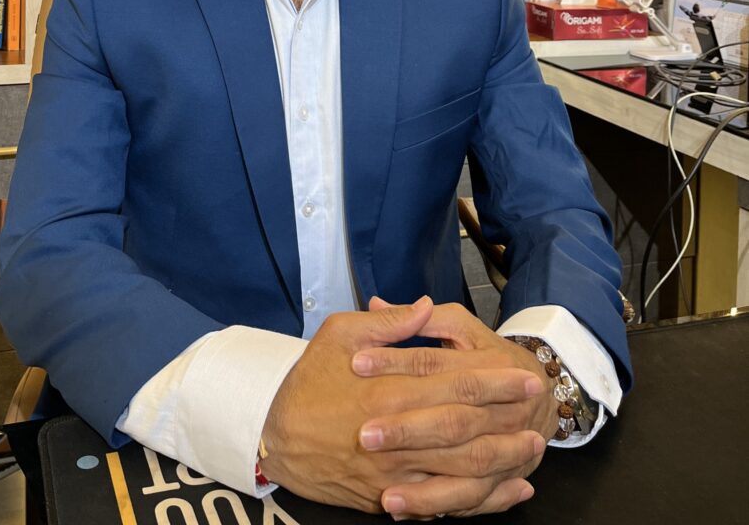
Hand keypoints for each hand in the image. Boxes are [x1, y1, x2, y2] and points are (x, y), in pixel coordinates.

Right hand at [260, 298, 542, 514]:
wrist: (272, 435)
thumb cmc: (307, 380)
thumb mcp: (339, 334)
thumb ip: (389, 324)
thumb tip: (426, 307)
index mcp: (390, 389)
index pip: (457, 383)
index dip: (495, 380)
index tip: (524, 372)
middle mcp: (398, 434)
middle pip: (468, 428)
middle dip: (509, 418)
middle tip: (540, 407)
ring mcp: (396, 472)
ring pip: (463, 472)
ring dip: (503, 460)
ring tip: (532, 446)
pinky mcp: (389, 499)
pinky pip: (445, 505)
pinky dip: (481, 501)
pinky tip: (507, 491)